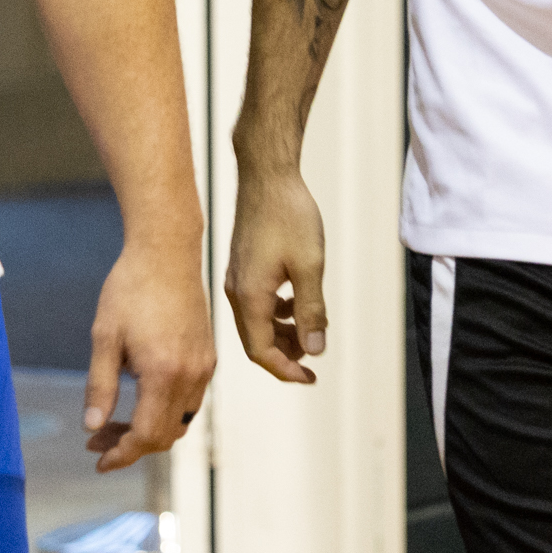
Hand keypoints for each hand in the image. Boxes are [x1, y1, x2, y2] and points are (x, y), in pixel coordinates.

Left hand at [83, 237, 217, 470]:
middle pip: (165, 435)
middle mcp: (191, 374)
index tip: (98, 459)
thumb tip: (92, 427)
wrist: (167, 252)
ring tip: (115, 424)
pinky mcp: (208, 356)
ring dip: (150, 431)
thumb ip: (99, 387)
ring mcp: (204, 366)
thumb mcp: (104, 337)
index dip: (121, 454)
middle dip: (131, 446)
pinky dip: (166, 412)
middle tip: (97, 440)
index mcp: (164, 372)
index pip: (145, 435)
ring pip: (181, 421)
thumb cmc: (131, 289)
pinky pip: (190, 400)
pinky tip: (141, 400)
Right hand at [223, 163, 327, 382]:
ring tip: (310, 332)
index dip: (286, 370)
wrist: (267, 175)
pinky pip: (256, 302)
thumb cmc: (289, 215)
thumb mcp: (309, 266)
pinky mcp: (243, 265)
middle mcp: (237, 291)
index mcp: (249, 297)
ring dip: (282, 333)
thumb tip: (314, 350)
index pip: (262, 352)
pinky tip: (296, 303)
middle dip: (285, 355)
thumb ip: (311, 310)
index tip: (311, 377)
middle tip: (313, 361)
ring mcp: (238, 278)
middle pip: (256, 341)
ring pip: (257, 322)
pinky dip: (276, 312)